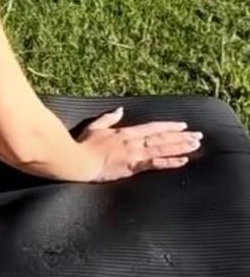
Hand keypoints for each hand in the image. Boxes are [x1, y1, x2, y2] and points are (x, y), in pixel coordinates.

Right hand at [76, 107, 202, 181]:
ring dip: (181, 146)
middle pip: (162, 137)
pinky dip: (170, 162)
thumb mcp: (94, 127)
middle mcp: (133, 141)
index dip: (169, 126)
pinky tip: (183, 161)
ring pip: (162, 148)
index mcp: (125, 132)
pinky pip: (155, 164)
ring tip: (196, 146)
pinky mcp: (132, 167)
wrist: (78, 161)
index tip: (183, 125)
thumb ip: (108, 118)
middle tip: (199, 136)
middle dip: (182, 136)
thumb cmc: (82, 145)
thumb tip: (119, 110)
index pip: (153, 127)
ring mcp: (134, 154)